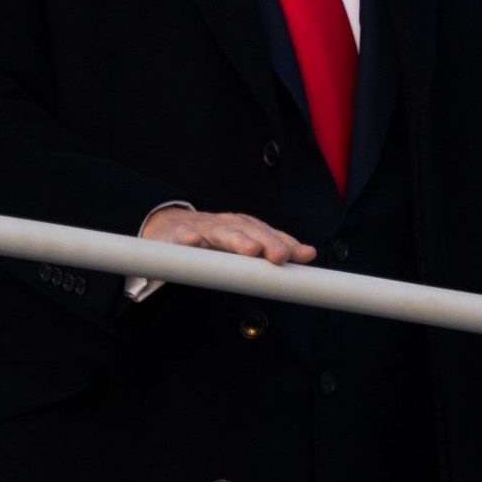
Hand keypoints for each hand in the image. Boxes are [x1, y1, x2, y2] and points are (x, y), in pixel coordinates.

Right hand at [139, 206, 316, 264]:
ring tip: (251, 250)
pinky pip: (182, 237)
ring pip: (221, 234)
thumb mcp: (244, 242)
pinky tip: (193, 243)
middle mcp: (227, 225)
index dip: (285, 243)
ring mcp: (202, 229)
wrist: (170, 226)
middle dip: (267, 242)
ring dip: (236, 240)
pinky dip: (187, 239)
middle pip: (249, 231)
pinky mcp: (176, 236)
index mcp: (244, 227)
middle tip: (280, 255)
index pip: (269, 233)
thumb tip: (310, 253)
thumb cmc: (215, 238)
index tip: (302, 254)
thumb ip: (274, 248)